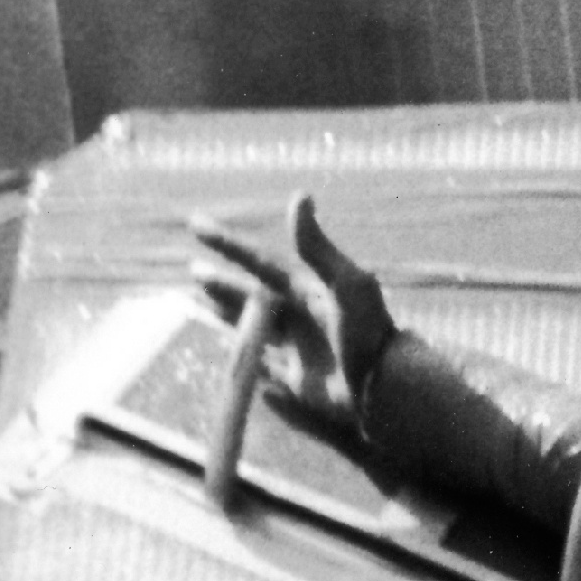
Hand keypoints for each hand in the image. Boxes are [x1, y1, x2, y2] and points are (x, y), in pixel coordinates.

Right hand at [190, 194, 393, 424]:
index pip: (259, 262)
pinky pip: (265, 367)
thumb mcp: (344, 282)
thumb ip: (316, 246)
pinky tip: (227, 350)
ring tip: (200, 304)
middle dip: (223, 284)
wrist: (386, 385)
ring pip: (253, 328)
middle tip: (194, 271)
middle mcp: (301, 318)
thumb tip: (300, 195)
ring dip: (227, 315)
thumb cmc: (367, 331)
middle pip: (252, 296)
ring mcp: (300, 350)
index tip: (195, 225)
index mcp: (307, 291)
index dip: (228, 244)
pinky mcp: (301, 381)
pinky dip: (245, 358)